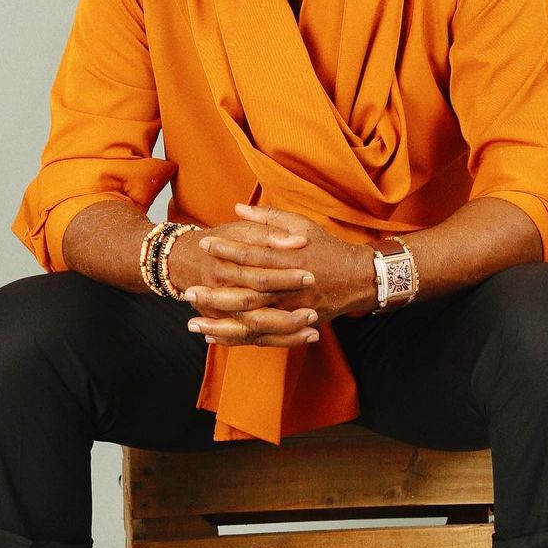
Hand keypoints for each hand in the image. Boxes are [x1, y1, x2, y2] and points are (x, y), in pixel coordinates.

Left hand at [180, 203, 375, 346]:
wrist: (358, 277)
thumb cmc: (327, 248)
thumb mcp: (301, 225)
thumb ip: (269, 218)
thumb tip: (238, 208)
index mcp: (288, 257)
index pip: (251, 253)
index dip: (226, 249)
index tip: (204, 244)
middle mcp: (288, 286)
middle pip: (247, 292)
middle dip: (216, 294)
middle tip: (189, 291)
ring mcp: (292, 308)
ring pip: (252, 319)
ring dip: (222, 323)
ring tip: (194, 323)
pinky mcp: (295, 324)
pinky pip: (263, 336)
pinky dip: (238, 339)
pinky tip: (216, 338)